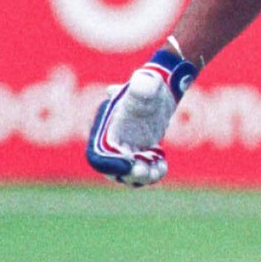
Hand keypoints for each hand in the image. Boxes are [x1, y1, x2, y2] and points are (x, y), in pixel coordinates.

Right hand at [85, 46, 197, 186]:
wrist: (162, 87)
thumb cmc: (149, 85)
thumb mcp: (145, 85)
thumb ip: (136, 89)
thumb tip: (113, 89)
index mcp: (106, 129)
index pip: (97, 155)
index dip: (110, 164)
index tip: (129, 165)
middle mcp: (113, 141)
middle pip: (114, 169)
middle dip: (129, 174)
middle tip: (145, 171)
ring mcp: (127, 148)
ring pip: (131, 172)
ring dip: (143, 176)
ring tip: (157, 170)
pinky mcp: (141, 152)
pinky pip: (144, 169)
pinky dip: (153, 172)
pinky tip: (162, 165)